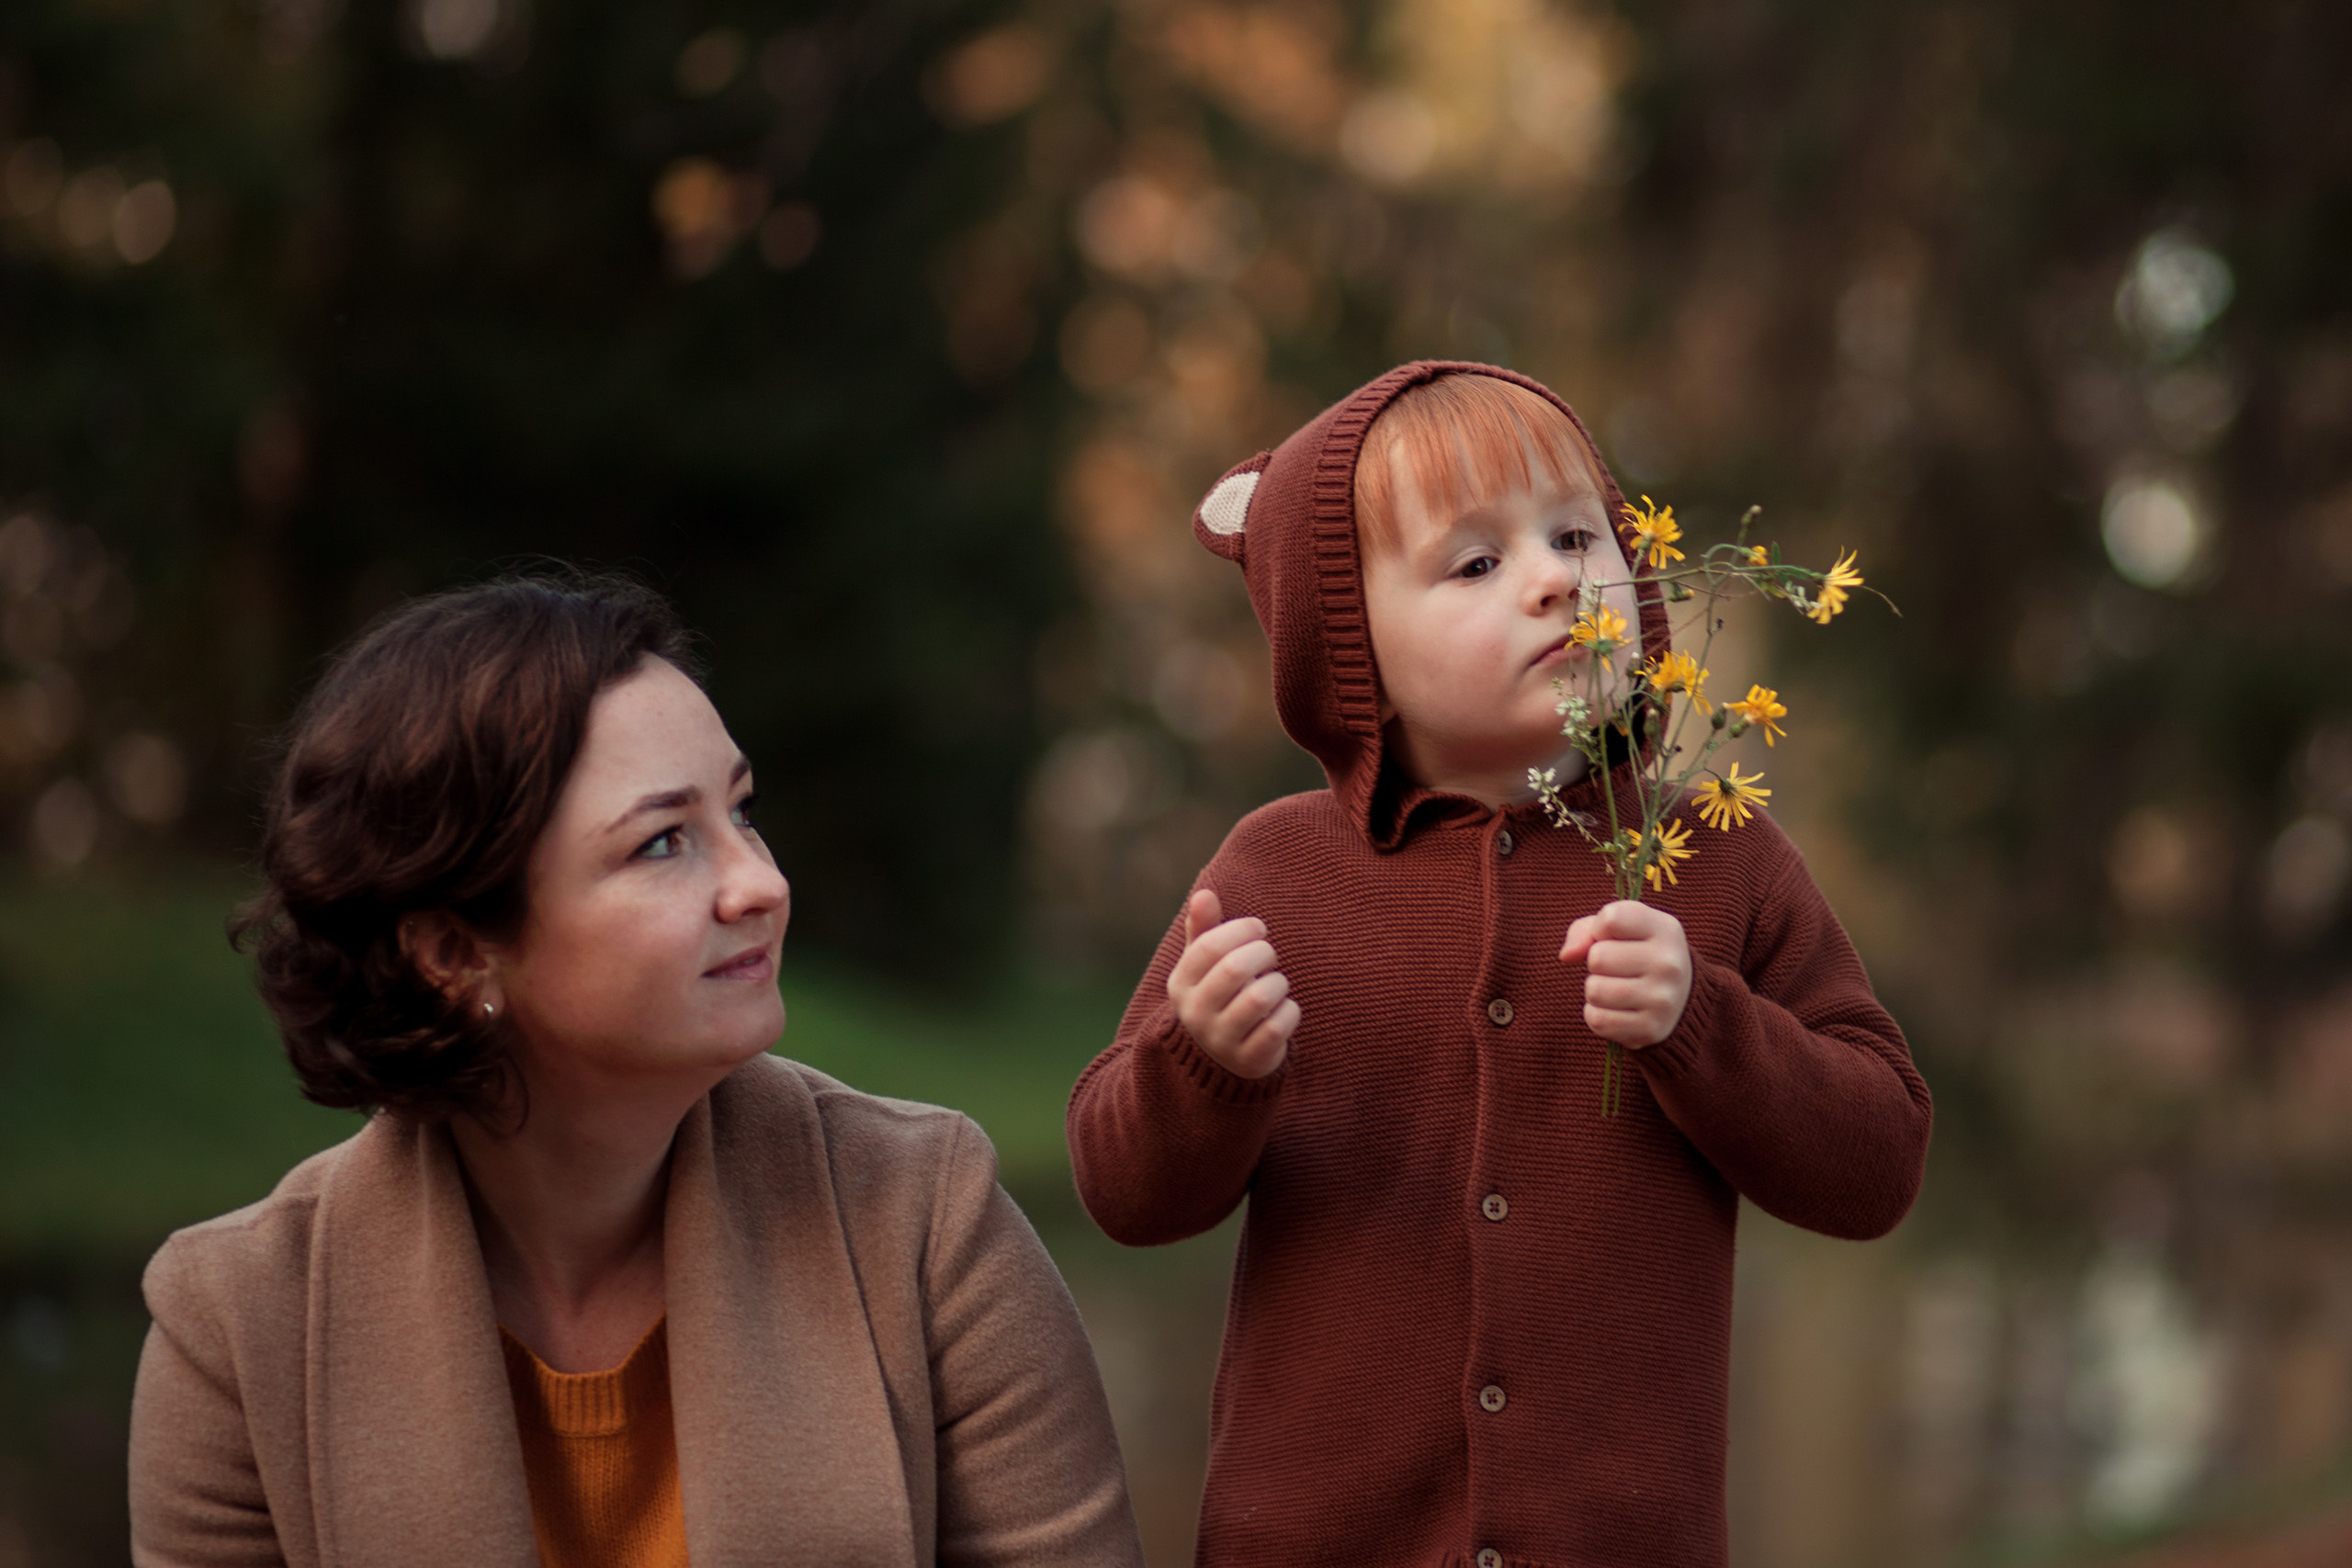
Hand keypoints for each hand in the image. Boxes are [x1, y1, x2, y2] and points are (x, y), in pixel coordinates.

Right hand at [1166, 890, 1298, 1078]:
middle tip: (1269, 954)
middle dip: (1262, 953)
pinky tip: (1284, 1009)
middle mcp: (1195, 1014)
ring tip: (1276, 984)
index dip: (1240, 930)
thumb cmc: (1218, 994)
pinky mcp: (1249, 1060)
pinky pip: (1278, 1027)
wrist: (1223, 1057)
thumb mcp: (1204, 964)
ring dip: (1277, 983)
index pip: (1208, 947)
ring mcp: (1221, 1041)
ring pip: (1258, 999)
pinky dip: (1290, 1012)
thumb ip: (1204, 929)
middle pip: (1233, 970)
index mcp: (1180, 985)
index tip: (1258, 929)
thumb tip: (1204, 894)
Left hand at [1558, 900, 1692, 1047]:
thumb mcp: (1619, 930)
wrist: (1679, 998)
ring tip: (1616, 987)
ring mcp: (1663, 999)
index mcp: (1665, 929)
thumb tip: (1567, 955)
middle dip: (1596, 963)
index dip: (1599, 929)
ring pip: (1595, 991)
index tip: (1614, 937)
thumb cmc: (1636, 953)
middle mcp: (1669, 963)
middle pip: (1598, 958)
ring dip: (1596, 990)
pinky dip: (1597, 1015)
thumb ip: (1585, 930)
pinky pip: (1597, 1020)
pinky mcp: (1651, 1029)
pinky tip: (1617, 1009)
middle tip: (1616, 968)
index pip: (1611, 919)